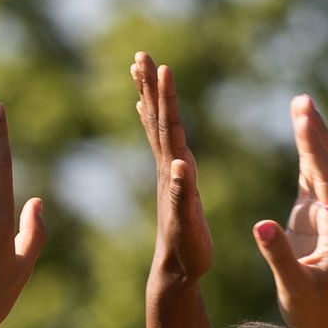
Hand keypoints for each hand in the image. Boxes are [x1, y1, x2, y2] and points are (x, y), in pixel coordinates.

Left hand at [132, 52, 208, 290]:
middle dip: (150, 86)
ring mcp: (166, 173)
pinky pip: (158, 142)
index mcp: (172, 172)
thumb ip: (183, 194)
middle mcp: (166, 167)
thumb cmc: (186, 252)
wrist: (174, 272)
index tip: (161, 67)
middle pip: (156, 118)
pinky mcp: (170, 181)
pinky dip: (151, 121)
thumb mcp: (187, 224)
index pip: (168, 126)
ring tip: (140, 69)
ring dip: (149, 96)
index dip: (166, 97)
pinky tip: (144, 110)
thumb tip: (180, 164)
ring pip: (155, 125)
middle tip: (141, 54)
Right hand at [253, 93, 327, 327]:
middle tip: (303, 100)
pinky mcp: (316, 221)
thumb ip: (278, 255)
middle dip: (316, 133)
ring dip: (313, 138)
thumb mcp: (293, 286)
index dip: (314, 149)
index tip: (302, 119)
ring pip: (323, 169)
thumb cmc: (313, 313)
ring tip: (301, 105)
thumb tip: (260, 224)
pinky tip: (300, 132)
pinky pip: (312, 181)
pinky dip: (306, 156)